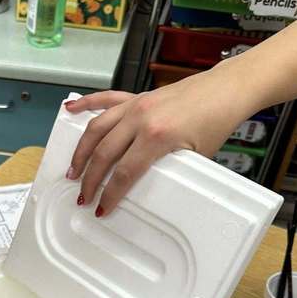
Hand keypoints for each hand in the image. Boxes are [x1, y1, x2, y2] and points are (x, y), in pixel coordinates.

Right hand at [63, 71, 247, 214]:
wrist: (227, 89)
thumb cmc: (216, 121)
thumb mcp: (195, 156)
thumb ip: (169, 170)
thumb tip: (149, 188)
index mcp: (157, 136)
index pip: (124, 173)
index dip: (109, 194)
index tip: (101, 208)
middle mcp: (141, 119)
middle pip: (104, 154)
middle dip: (90, 179)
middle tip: (83, 196)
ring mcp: (137, 105)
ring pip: (97, 128)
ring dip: (81, 151)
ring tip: (73, 170)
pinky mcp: (137, 96)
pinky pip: (106, 99)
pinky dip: (86, 103)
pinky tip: (69, 108)